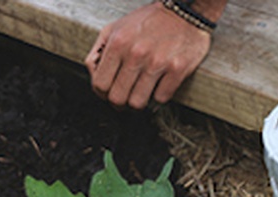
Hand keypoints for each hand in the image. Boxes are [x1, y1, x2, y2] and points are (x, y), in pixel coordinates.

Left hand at [85, 5, 211, 109]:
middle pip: (117, 98)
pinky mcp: (177, 69)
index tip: (108, 94)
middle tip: (125, 97)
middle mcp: (136, 53)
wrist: (184, 13)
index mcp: (118, 43)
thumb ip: (100, 49)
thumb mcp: (116, 27)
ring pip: (138, 103)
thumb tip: (93, 73)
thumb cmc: (150, 21)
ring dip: (139, 101)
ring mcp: (157, 62)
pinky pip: (161, 98)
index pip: (100, 84)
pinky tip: (160, 84)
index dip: (102, 94)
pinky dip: (160, 95)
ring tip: (142, 93)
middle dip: (120, 102)